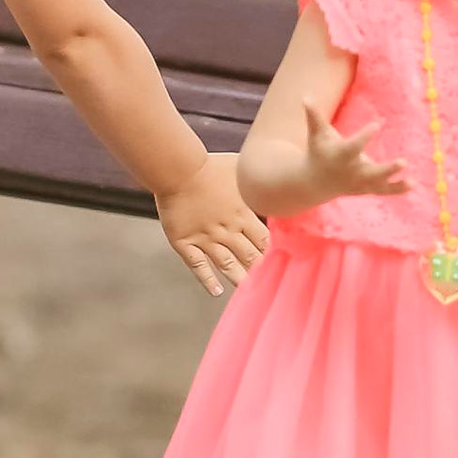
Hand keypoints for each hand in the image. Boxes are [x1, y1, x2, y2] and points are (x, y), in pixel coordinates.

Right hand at [157, 152, 267, 296]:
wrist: (178, 169)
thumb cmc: (209, 164)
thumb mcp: (240, 169)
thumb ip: (254, 182)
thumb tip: (270, 179)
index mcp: (242, 214)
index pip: (265, 241)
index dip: (273, 253)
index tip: (280, 262)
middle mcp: (227, 230)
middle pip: (249, 256)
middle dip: (260, 270)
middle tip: (268, 283)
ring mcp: (205, 238)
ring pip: (227, 265)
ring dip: (239, 279)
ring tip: (248, 292)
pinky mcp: (185, 242)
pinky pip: (198, 266)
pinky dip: (207, 280)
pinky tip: (215, 291)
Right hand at [295, 105, 408, 208]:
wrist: (314, 182)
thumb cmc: (318, 151)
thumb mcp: (316, 134)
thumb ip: (314, 116)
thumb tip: (306, 96)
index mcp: (340, 156)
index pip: (354, 146)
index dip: (366, 136)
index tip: (378, 124)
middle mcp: (351, 171)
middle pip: (371, 172)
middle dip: (387, 169)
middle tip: (404, 162)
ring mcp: (359, 183)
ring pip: (379, 184)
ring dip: (395, 182)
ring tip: (412, 180)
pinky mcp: (366, 189)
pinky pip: (383, 190)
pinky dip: (397, 188)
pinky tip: (413, 184)